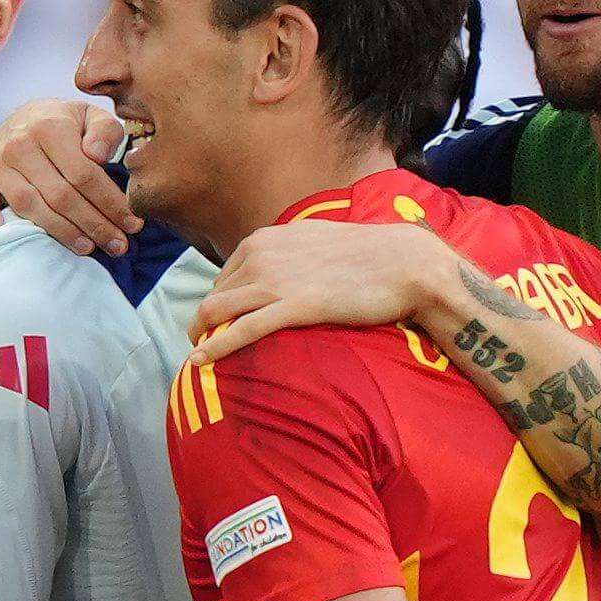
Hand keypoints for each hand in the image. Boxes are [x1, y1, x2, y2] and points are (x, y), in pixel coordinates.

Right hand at [0, 97, 138, 254]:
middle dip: (93, 224)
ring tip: (86, 248)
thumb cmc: (65, 124)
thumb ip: (105, 131)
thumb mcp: (92, 116)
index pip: (85, 174)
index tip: (133, 224)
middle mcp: (22, 144)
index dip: (110, 203)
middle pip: (61, 195)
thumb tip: (98, 156)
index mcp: (51, 127)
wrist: (24, 117)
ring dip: (59, 231)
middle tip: (117, 245)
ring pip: (30, 205)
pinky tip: (0, 229)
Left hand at [187, 220, 459, 365]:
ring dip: (202, 336)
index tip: (214, 323)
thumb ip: (285, 250)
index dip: (215, 303)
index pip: (223, 276)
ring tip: (197, 355)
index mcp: (264, 239)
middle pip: (214, 295)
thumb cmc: (364, 254)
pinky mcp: (293, 307)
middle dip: (203, 322)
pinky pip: (242, 330)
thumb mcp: (312, 238)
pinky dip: (216, 347)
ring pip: (218, 312)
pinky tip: (199, 362)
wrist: (403, 262)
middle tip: (202, 344)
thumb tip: (272, 265)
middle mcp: (262, 256)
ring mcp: (276, 281)